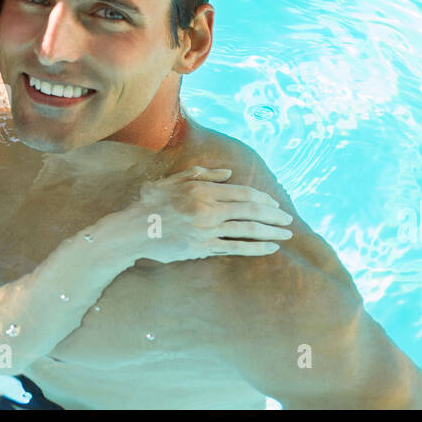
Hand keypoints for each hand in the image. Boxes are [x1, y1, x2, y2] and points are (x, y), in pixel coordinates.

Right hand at [126, 166, 293, 263]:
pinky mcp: (202, 248)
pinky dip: (255, 247)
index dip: (263, 198)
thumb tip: (228, 173)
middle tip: (288, 220)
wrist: (133, 230)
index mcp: (203, 189)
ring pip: (247, 229)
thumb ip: (203, 174)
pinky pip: (235, 248)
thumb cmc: (152, 202)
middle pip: (250, 210)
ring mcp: (206, 230)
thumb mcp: (175, 180)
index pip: (243, 192)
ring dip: (271, 231)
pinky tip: (270, 247)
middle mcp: (208, 208)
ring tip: (286, 234)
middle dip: (273, 215)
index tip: (275, 204)